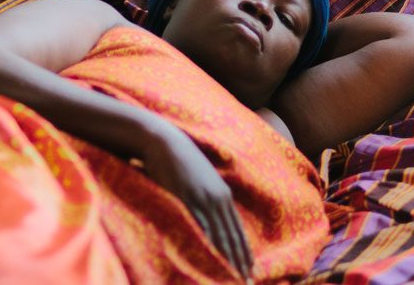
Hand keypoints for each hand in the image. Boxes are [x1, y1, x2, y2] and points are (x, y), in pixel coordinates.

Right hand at [140, 124, 253, 282]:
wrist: (163, 142)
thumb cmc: (178, 160)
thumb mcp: (200, 179)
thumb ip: (207, 197)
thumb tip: (209, 215)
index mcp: (223, 194)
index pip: (237, 229)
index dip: (244, 251)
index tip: (250, 270)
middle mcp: (217, 198)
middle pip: (232, 236)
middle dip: (240, 261)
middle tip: (248, 282)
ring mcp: (203, 199)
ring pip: (219, 235)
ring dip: (227, 259)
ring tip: (233, 278)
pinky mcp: (187, 198)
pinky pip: (199, 227)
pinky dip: (207, 245)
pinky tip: (210, 259)